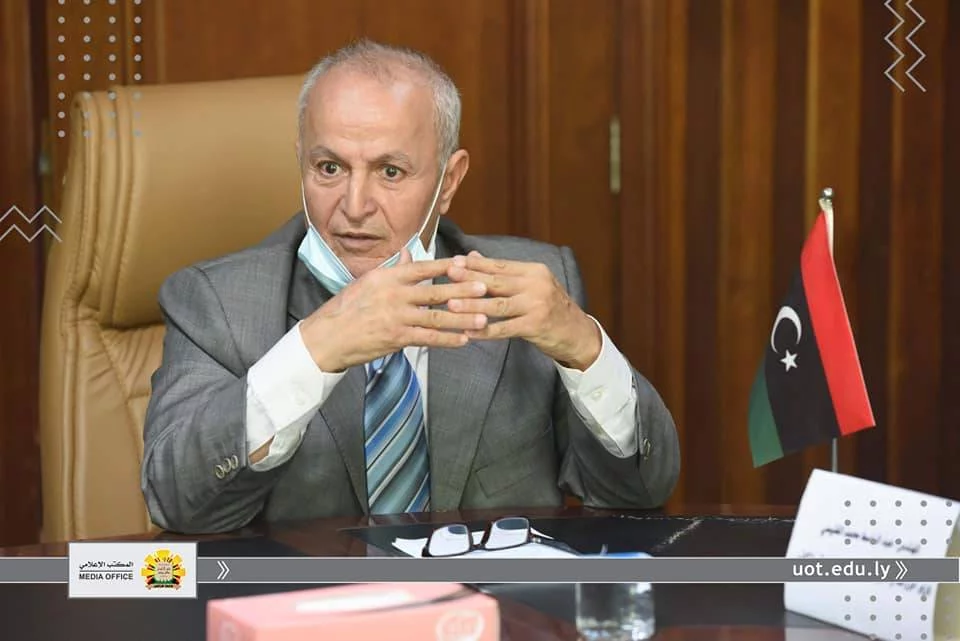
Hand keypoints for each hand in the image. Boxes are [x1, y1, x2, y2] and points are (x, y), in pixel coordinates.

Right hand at [300, 249, 487, 370]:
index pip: (422, 268)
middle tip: (486, 287)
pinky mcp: (396, 338)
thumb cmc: (346, 308)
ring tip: (484, 317)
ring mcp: (396, 317)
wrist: (327, 337)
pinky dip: (448, 340)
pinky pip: (428, 339)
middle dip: (464, 289)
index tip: (466, 262)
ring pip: (437, 317)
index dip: (446, 265)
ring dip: (463, 318)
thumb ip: (393, 268)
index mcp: (387, 277)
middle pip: (436, 291)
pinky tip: (464, 340)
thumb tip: (408, 253)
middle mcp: (394, 295)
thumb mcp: (367, 282)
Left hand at [445, 251, 601, 369]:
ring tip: (451, 305)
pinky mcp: (535, 326)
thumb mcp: (531, 285)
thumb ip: (504, 272)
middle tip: (448, 275)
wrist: (578, 333)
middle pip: (497, 282)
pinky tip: (469, 332)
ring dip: (473, 305)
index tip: (454, 261)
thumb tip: (473, 256)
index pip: (500, 265)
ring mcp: (537, 306)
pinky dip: (485, 331)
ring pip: (498, 305)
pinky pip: (504, 329)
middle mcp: (537, 285)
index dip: (476, 264)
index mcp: (534, 271)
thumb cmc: (551, 307)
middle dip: (470, 279)